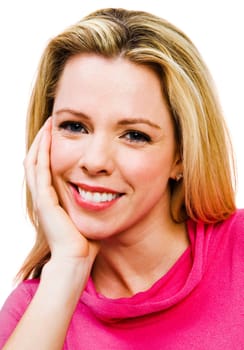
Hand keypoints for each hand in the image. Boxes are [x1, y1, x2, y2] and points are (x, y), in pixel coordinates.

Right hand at [24, 118, 99, 262]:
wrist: (76, 261)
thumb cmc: (85, 243)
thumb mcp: (88, 218)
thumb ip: (93, 206)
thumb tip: (110, 197)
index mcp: (52, 200)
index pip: (46, 169)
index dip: (50, 151)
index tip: (61, 135)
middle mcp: (43, 197)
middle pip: (36, 162)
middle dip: (44, 142)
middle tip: (52, 124)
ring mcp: (41, 198)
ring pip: (34, 162)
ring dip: (41, 143)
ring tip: (49, 125)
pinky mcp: (43, 200)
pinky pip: (39, 170)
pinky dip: (43, 152)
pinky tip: (49, 137)